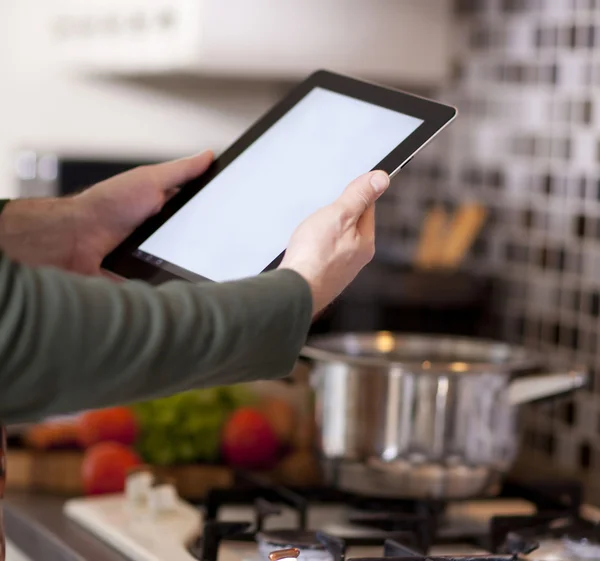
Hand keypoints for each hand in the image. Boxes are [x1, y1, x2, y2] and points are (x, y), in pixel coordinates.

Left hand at [0, 152, 213, 274]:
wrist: (75, 239)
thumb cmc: (107, 205)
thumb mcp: (150, 180)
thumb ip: (180, 171)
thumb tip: (208, 155)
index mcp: (162, 208)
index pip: (196, 212)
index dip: (214, 216)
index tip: (232, 221)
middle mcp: (157, 232)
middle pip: (193, 242)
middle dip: (206, 248)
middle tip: (221, 250)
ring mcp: (150, 257)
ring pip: (180, 266)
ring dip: (188, 268)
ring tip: (202, 270)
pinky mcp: (142, 278)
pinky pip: (163, 285)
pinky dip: (171, 287)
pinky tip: (180, 286)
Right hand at [279, 170, 389, 315]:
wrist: (293, 290)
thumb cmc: (315, 255)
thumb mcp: (339, 215)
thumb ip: (359, 196)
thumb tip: (381, 179)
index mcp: (366, 243)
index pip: (368, 208)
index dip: (354, 194)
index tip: (342, 189)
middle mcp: (356, 259)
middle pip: (350, 225)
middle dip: (336, 214)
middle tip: (321, 213)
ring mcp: (339, 270)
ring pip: (335, 240)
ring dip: (323, 232)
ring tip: (310, 232)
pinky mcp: (322, 277)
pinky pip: (322, 254)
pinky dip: (314, 248)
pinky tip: (305, 249)